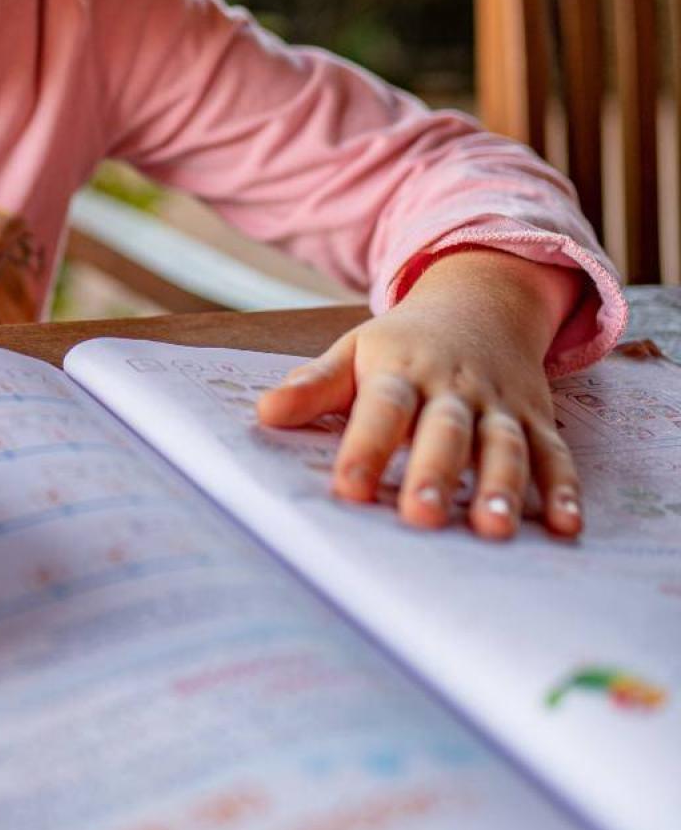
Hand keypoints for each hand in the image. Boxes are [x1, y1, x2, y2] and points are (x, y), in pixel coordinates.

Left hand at [254, 249, 586, 539]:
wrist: (481, 300)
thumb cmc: (402, 343)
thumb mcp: (353, 353)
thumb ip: (314, 386)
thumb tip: (264, 413)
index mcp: (400, 372)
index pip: (381, 409)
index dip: (366, 448)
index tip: (349, 488)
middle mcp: (453, 389)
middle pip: (445, 431)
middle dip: (434, 472)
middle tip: (421, 516)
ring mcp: (499, 405)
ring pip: (504, 445)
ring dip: (501, 486)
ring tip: (493, 529)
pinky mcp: (536, 419)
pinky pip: (554, 453)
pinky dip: (563, 487)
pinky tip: (566, 524)